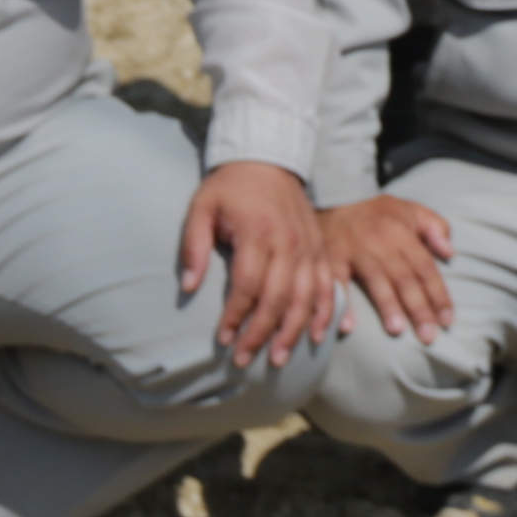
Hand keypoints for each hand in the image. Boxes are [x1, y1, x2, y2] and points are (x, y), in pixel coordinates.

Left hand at [179, 160, 329, 366]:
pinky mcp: (321, 248)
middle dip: (261, 333)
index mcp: (258, 232)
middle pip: (278, 298)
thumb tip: (189, 287)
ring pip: (305, 298)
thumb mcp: (202, 208)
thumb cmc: (230, 187)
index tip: (223, 338)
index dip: (235, 316)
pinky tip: (318, 336)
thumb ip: (194, 246)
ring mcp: (309, 246)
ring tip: (279, 359)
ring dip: (293, 331)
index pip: (248, 285)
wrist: (269, 157)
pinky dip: (325, 313)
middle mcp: (289, 242)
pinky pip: (328, 286)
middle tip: (245, 359)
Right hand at [319, 192, 452, 342]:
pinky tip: (347, 326)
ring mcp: (355, 250)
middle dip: (418, 308)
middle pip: (404, 278)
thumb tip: (450, 253)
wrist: (334, 198)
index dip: (438, 294)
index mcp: (402, 233)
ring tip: (397, 330)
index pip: (425, 268)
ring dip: (387, 306)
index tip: (447, 320)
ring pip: (375, 281)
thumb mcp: (411, 209)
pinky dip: (342, 303)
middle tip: (428, 336)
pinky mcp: (331, 257)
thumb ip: (436, 227)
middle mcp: (380, 242)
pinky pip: (337, 282)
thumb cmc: (377, 212)